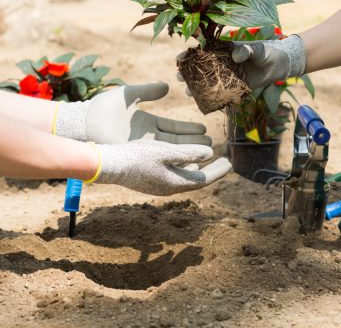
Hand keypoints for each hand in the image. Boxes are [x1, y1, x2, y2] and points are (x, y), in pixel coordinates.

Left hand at [55, 83, 210, 145]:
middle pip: (176, 140)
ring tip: (207, 152)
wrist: (85, 123)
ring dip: (189, 151)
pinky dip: (175, 159)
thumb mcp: (129, 94)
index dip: (189, 128)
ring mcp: (143, 148)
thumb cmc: (103, 108)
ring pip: (172, 151)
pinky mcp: (138, 155)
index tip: (204, 128)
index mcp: (146, 123)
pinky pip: (161, 158)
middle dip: (194, 142)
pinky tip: (190, 160)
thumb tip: (168, 86)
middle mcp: (147, 138)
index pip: (173, 127)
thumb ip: (148, 90)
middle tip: (212, 143)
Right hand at [92, 140, 231, 195]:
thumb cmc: (137, 157)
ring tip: (207, 159)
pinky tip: (184, 158)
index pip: (203, 180)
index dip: (218, 171)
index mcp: (174, 183)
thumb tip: (211, 153)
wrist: (109, 165)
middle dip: (211, 170)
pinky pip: (174, 174)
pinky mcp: (150, 179)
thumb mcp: (165, 151)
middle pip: (196, 180)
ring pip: (184, 177)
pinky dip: (184, 166)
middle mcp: (168, 187)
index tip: (230, 162)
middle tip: (225, 161)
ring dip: (197, 168)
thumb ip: (188, 153)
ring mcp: (158, 185)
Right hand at [175, 35, 306, 90]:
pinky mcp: (235, 90)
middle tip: (180, 79)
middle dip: (188, 74)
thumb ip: (246, 50)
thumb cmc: (266, 52)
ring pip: (208, 84)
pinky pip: (221, 96)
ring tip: (189, 93)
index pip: (201, 52)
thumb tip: (236, 56)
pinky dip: (214, 100)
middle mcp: (221, 65)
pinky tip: (205, 103)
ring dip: (197, 89)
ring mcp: (227, 78)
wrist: (279, 65)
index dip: (189, 55)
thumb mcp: (256, 49)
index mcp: (222, 51)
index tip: (180, 59)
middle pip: (200, 70)